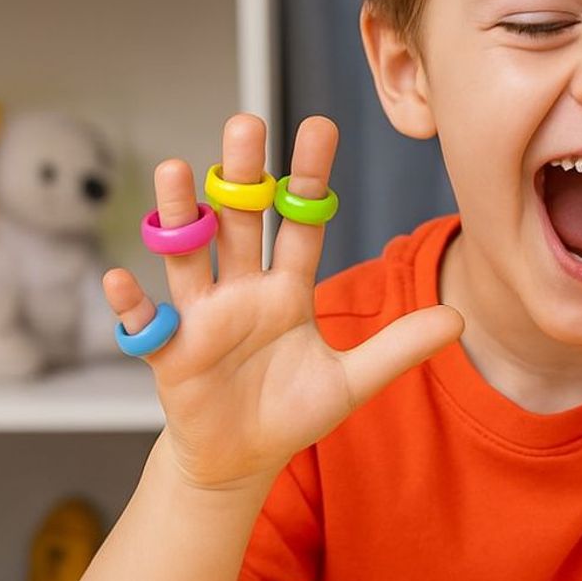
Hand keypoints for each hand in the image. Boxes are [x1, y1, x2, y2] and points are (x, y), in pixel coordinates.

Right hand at [104, 114, 462, 488]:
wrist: (244, 457)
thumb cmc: (293, 411)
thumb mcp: (353, 381)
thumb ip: (400, 347)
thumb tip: (460, 319)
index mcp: (287, 289)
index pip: (301, 223)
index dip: (310, 179)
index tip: (319, 126)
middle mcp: (242, 289)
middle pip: (241, 221)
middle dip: (243, 175)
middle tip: (246, 123)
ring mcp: (202, 315)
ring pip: (188, 255)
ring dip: (180, 215)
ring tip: (177, 171)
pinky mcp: (169, 351)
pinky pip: (144, 323)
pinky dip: (129, 304)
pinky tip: (121, 279)